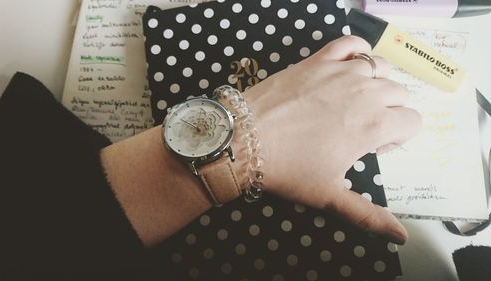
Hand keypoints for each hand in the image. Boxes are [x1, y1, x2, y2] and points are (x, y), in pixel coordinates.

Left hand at [242, 36, 421, 243]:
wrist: (246, 140)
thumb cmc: (289, 169)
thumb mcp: (330, 196)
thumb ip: (368, 215)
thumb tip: (400, 236)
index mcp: (374, 126)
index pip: (412, 121)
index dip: (397, 137)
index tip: (373, 147)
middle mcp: (365, 93)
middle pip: (400, 94)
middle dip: (390, 111)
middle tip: (361, 127)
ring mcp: (341, 72)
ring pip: (382, 67)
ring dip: (379, 82)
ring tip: (358, 99)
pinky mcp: (318, 60)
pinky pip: (350, 43)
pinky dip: (357, 51)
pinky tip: (350, 65)